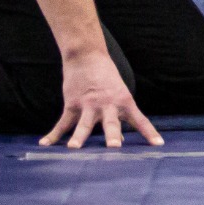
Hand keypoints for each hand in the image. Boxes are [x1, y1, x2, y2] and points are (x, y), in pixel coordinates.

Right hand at [40, 50, 161, 148]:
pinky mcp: (72, 104)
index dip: (149, 132)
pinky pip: (63, 123)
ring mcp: (88, 105)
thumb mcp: (119, 95)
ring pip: (84, 124)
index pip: (140, 120)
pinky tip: (45, 144)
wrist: (87, 55)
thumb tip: (120, 140)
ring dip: (79, 137)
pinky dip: (53, 135)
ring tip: (73, 149)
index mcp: (124, 102)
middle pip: (111, 123)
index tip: (158, 145)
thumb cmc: (106, 78)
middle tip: (115, 147)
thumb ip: (119, 117)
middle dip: (112, 135)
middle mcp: (107, 105)